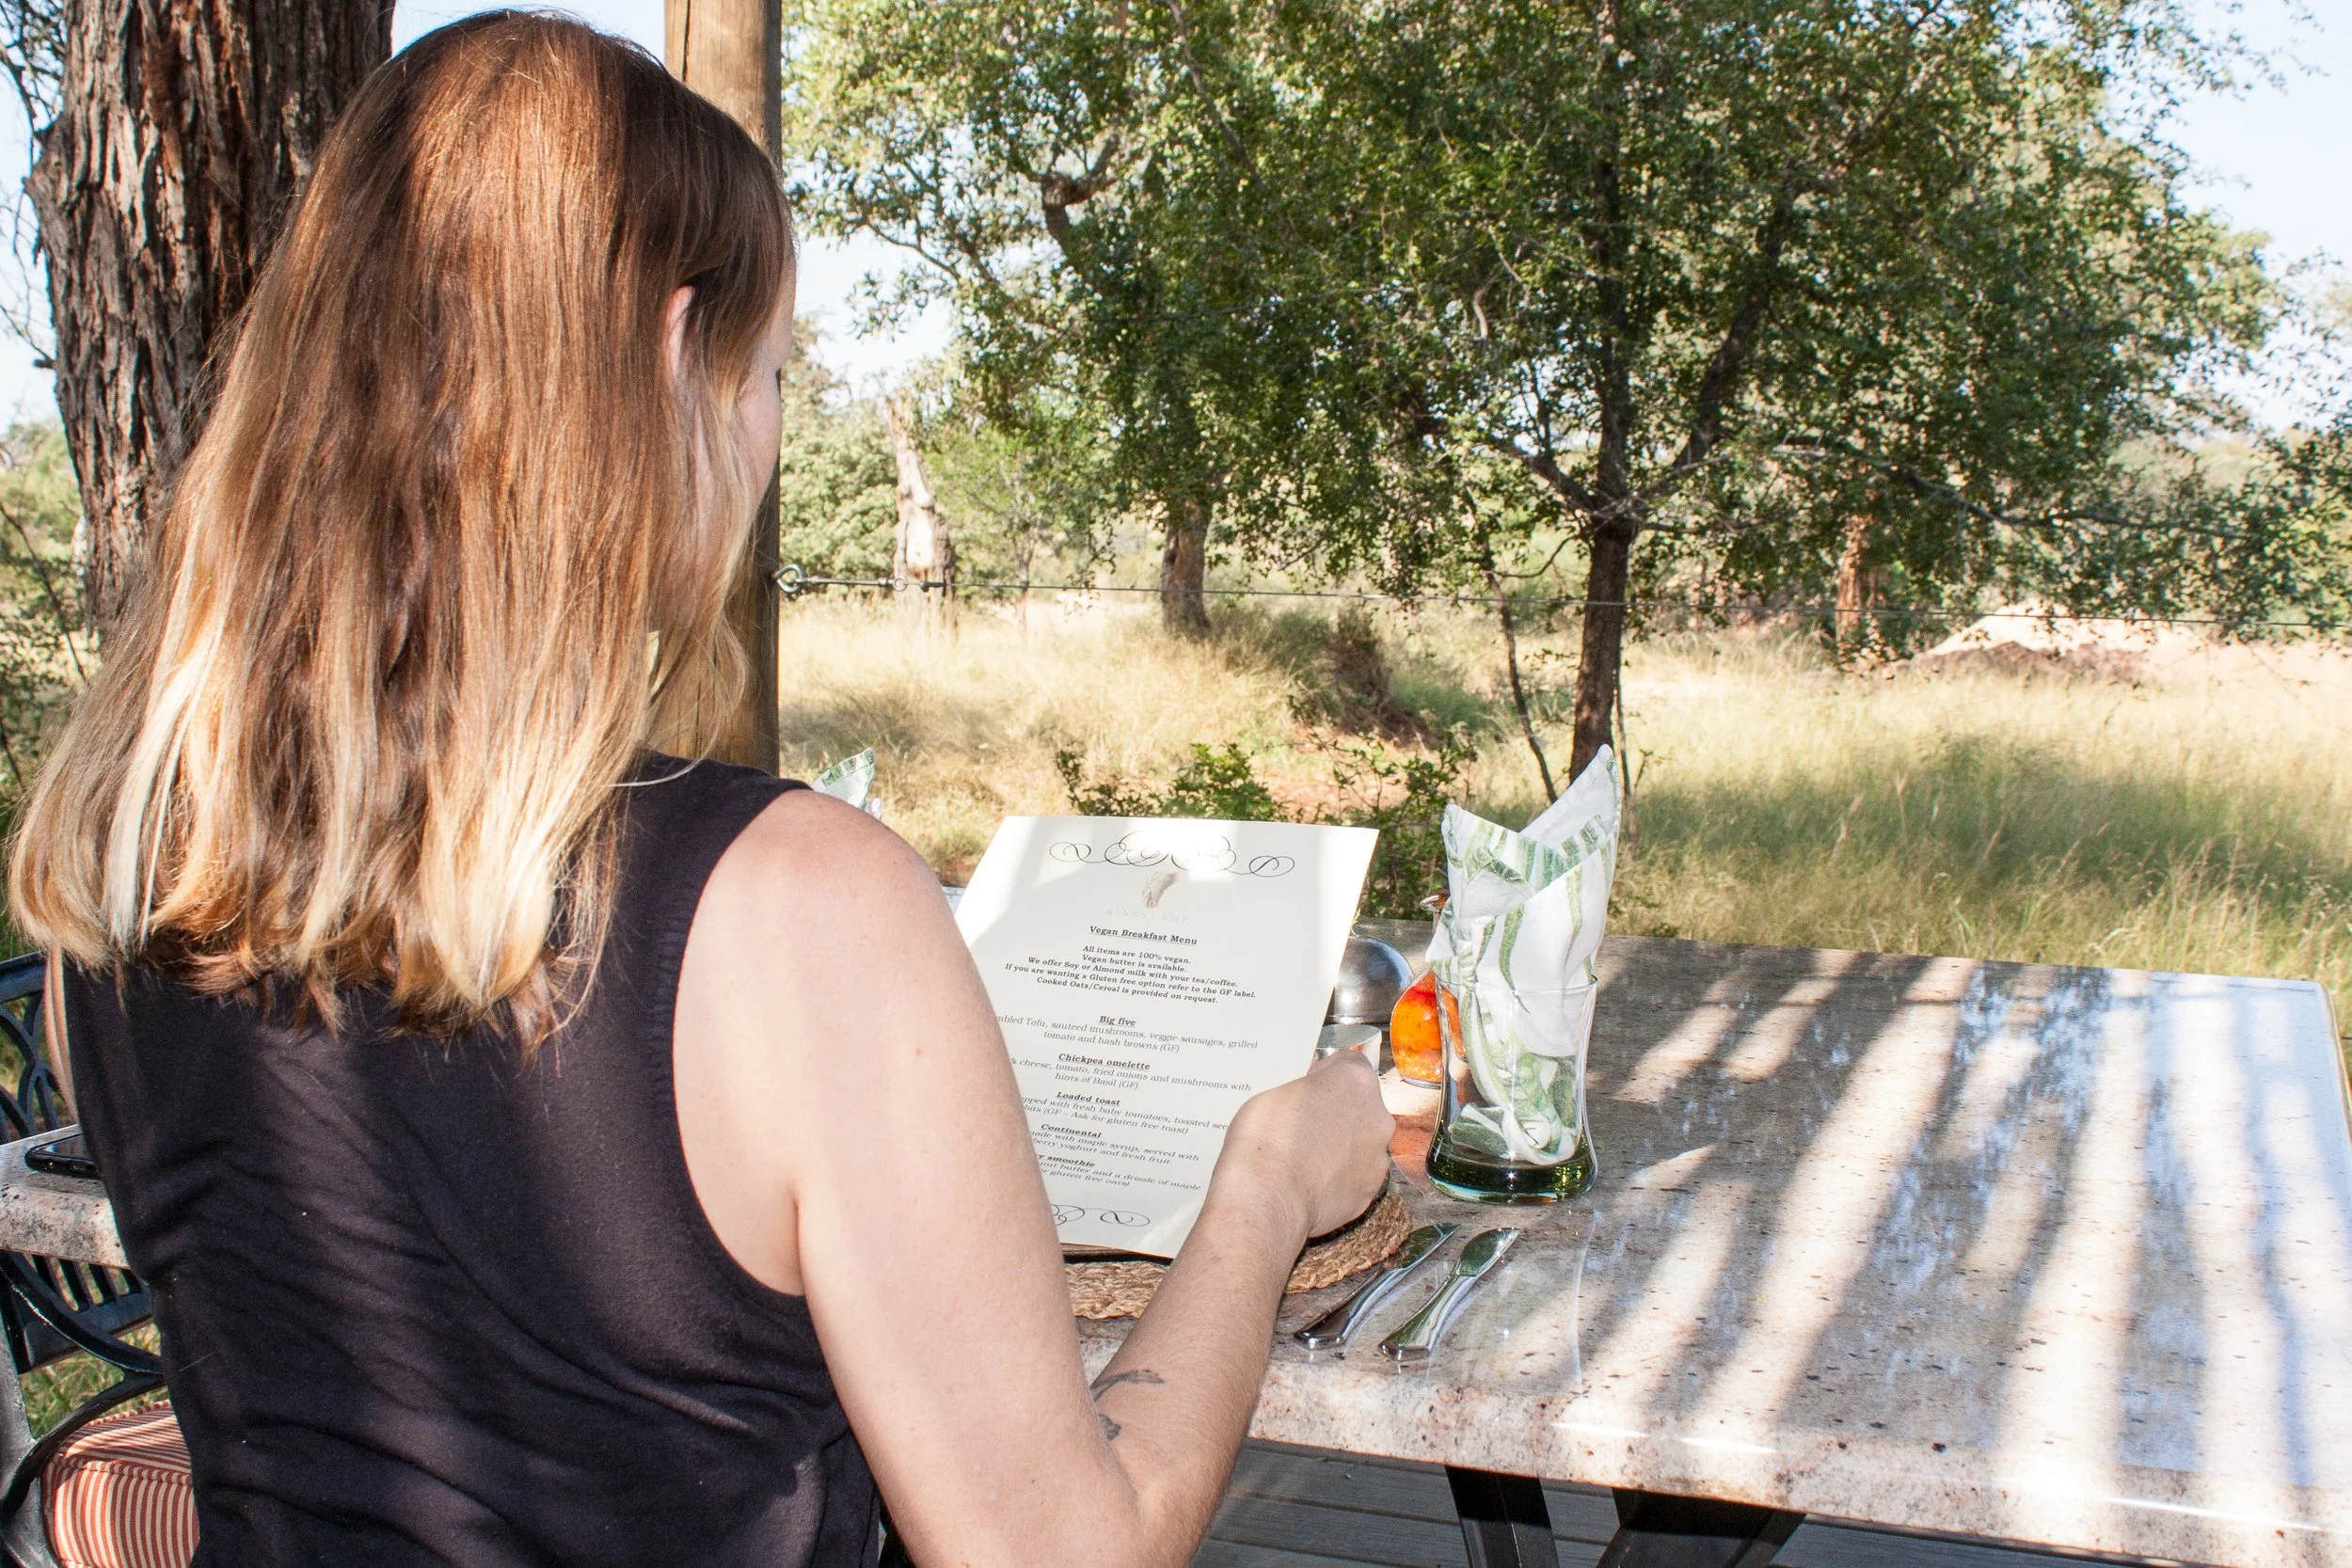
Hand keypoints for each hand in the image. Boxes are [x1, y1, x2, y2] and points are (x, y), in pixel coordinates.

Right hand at [1215, 1049, 1394, 1240]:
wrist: (1267, 1197)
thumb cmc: (1266, 1137)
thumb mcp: (1275, 1093)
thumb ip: (1304, 1095)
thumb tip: (1308, 1105)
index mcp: (1355, 1081)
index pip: (1349, 1064)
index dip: (1326, 1074)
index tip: (1308, 1087)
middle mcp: (1377, 1117)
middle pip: (1361, 1106)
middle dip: (1338, 1113)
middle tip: (1305, 1125)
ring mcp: (1377, 1158)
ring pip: (1361, 1145)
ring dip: (1341, 1147)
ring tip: (1305, 1160)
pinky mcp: (1368, 1193)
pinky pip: (1354, 1178)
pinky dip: (1338, 1179)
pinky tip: (1310, 1184)